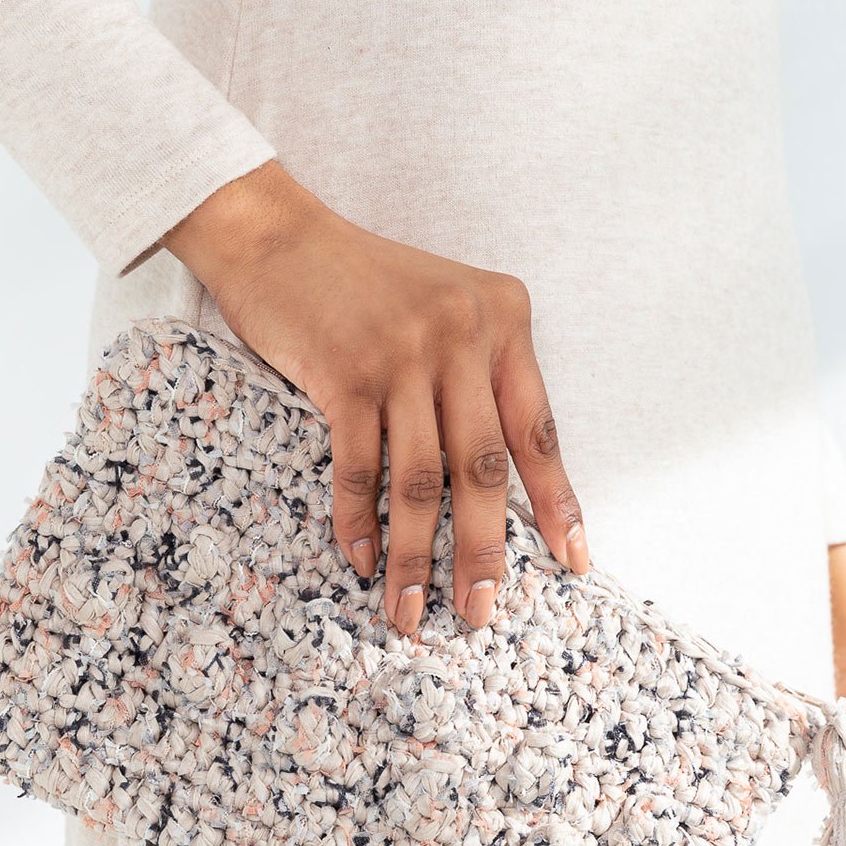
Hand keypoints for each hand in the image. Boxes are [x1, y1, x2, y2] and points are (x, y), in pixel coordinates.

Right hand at [162, 160, 588, 635]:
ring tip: (410, 612)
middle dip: (483, 551)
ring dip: (415, 556)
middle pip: (483, 468)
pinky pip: (359, 467)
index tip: (573, 560)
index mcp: (502, 319)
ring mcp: (403, 354)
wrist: (273, 234)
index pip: (537, 430)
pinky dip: (357, 520)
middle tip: (479, 612)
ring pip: (420, 481)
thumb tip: (492, 485)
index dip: (556, 502)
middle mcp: (462, 334)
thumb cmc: (359, 282)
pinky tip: (361, 560)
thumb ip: (474, 376)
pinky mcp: (345, 373)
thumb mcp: (442, 311)